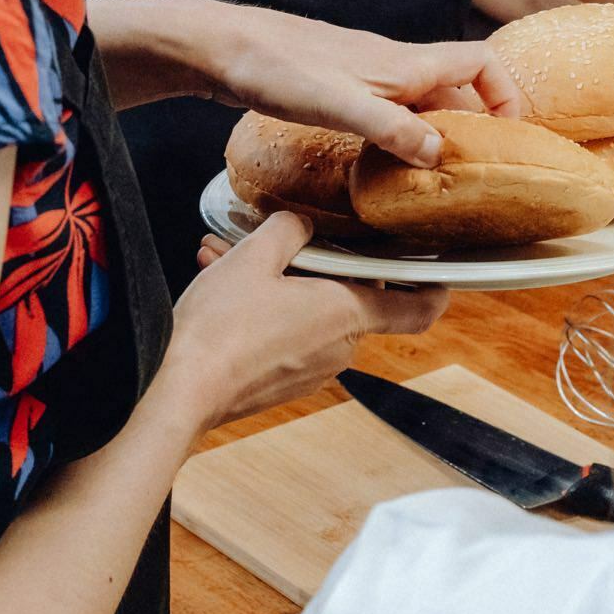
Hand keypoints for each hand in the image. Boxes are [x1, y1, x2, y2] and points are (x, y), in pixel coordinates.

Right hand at [163, 213, 449, 430]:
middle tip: (289, 240)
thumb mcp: (255, 256)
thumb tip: (300, 223)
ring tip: (232, 259)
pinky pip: (288, 336)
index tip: (437, 269)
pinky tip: (223, 287)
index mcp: (346, 314)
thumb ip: (289, 228)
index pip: (418, 308)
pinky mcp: (282, 383)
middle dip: (323, 266)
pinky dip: (267, 312)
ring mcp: (311, 371)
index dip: (434, 288)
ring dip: (283, 285)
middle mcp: (339, 348)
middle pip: (354, 300)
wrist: (177, 391)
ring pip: (312, 314)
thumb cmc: (221, 327)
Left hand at [195, 4, 524, 166]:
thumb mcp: (340, 106)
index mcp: (405, 63)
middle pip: (455, 86)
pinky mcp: (338, 83)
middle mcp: (393, 63)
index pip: (481, 61)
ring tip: (435, 174)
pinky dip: (400, 131)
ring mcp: (364, 73)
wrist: (219, 46)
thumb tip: (440, 155)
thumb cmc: (276, 68)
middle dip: (474, 122)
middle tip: (476, 168)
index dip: (506, 92)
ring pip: (421, 98)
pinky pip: (388, 106)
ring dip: (436, 130)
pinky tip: (382, 159)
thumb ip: (393, 129)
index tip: (510, 133)